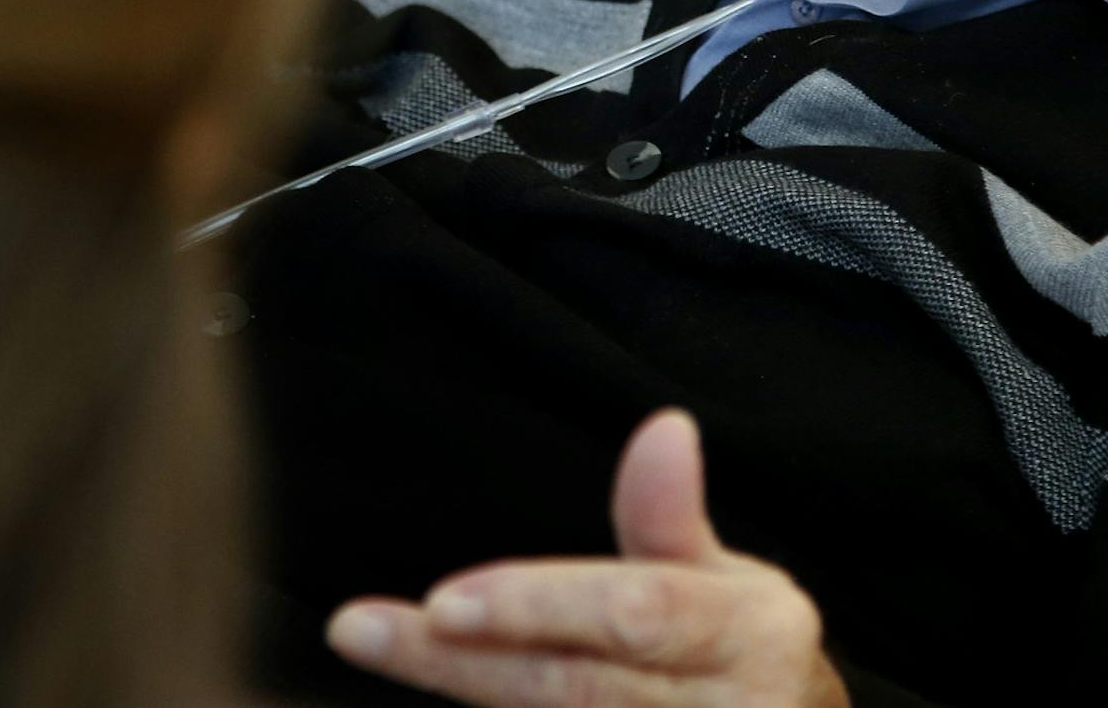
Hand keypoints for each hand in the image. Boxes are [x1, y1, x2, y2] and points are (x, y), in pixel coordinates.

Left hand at [325, 409, 849, 707]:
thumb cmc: (739, 651)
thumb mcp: (727, 580)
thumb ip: (669, 517)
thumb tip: (663, 427)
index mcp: (746, 636)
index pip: (628, 615)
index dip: (534, 605)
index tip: (442, 598)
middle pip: (571, 688)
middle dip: (460, 662)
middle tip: (362, 629)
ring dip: (467, 692)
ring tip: (377, 649)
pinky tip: (436, 696)